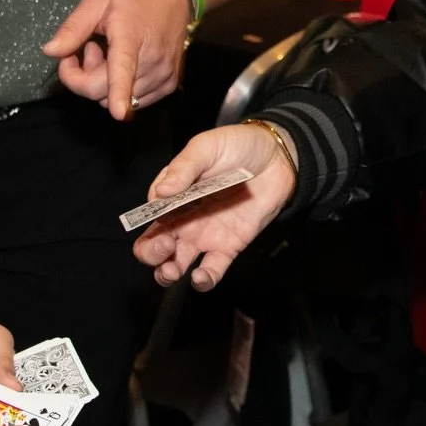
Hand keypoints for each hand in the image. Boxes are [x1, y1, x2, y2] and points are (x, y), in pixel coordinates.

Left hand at [42, 0, 189, 119]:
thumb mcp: (97, 1)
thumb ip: (72, 28)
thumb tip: (49, 52)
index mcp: (130, 37)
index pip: (123, 69)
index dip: (119, 92)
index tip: (119, 113)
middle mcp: (151, 61)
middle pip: (106, 93)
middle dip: (84, 77)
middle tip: (86, 48)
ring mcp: (163, 76)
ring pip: (118, 100)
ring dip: (104, 83)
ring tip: (109, 52)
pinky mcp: (169, 85)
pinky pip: (135, 101)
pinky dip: (122, 89)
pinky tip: (126, 64)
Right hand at [131, 123, 293, 290]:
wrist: (277, 157)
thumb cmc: (238, 145)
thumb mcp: (207, 147)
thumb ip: (184, 167)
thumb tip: (161, 191)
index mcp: (173, 193)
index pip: (150, 214)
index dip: (148, 221)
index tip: (160, 216)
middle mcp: (184, 218)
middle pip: (154, 244)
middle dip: (151, 253)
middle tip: (165, 246)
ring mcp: (204, 235)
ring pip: (176, 263)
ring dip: (166, 273)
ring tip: (172, 270)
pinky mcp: (228, 247)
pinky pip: (212, 270)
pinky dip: (203, 280)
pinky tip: (200, 277)